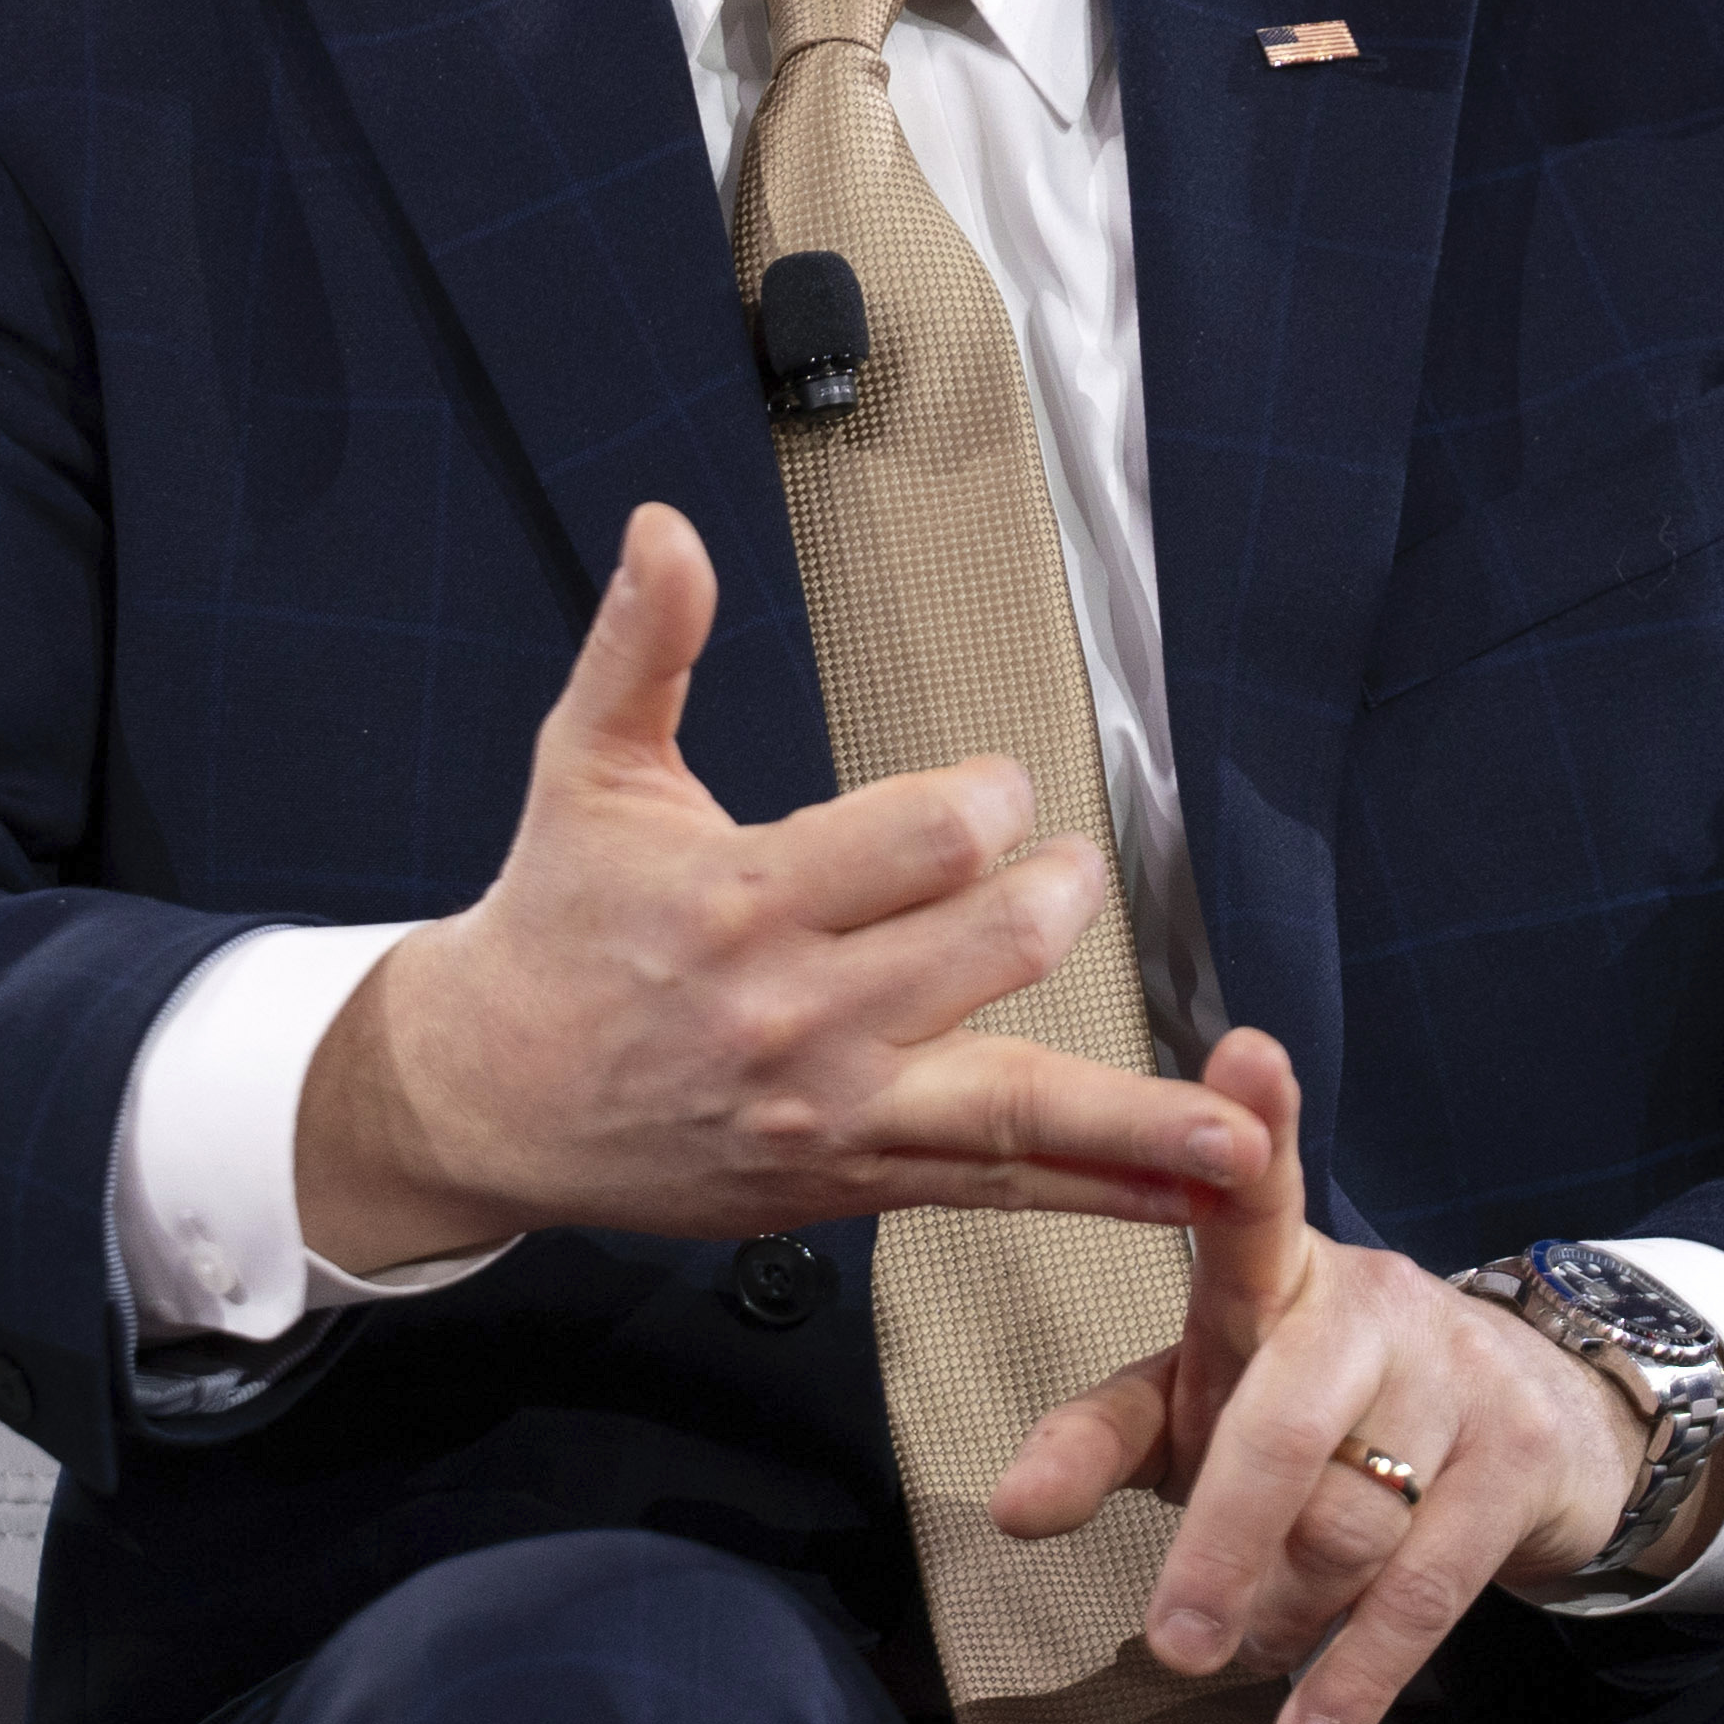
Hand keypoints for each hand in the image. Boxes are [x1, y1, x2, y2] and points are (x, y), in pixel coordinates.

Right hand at [296, 503, 1273, 1265]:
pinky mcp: (847, 1181)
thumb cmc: (553, 923)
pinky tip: (1186, 1195)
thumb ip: (645, 643)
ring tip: (1236, 1131)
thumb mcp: (586, 766)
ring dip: (1131, 1116)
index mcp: (741, 902)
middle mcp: (795, 1018)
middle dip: (1053, 902)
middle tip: (1074, 874)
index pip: (912, 844)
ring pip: (1007, 1108)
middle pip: (979, 956)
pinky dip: (1095, 1192)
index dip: (980, 804)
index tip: (994, 791)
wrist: (486, 1093)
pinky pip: (991, 1189)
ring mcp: (829, 1115)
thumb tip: (667, 529)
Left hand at [990, 1032, 1696, 1723]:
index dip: (1252, 1130)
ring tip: (1252, 1643)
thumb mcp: (1201, 1403)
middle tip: (1175, 1642)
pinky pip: (1425, 1593)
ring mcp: (1456, 1380)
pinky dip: (1355, 1679)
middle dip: (1224, 1539)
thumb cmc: (1320, 1408)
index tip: (1244, 1049)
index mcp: (1277, 1273)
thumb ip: (1097, 1440)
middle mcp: (1369, 1305)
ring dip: (1286, 1613)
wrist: (1529, 1427)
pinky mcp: (1517, 1466)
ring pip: (1350, 1525)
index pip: (1252, 1200)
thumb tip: (1008, 1511)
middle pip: (1282, 1421)